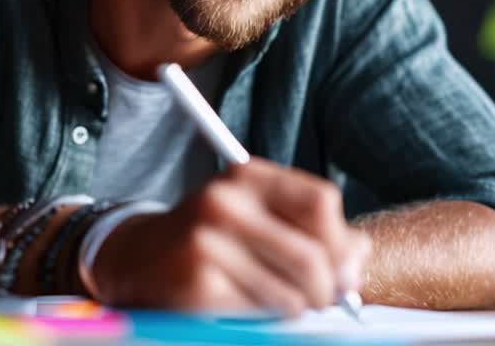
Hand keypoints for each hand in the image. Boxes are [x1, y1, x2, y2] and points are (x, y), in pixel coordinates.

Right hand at [89, 158, 371, 315]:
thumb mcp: (256, 217)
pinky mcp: (195, 281)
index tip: (345, 270)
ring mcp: (206, 240)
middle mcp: (225, 200)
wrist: (135, 257)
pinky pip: (257, 313)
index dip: (340, 241)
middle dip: (328, 290)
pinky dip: (262, 320)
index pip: (321, 201)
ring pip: (290, 293)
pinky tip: (244, 306)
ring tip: (279, 303)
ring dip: (295, 310)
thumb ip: (310, 230)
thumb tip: (359, 255)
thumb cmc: (210, 238)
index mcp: (247, 175)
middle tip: (325, 302)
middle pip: (312, 254)